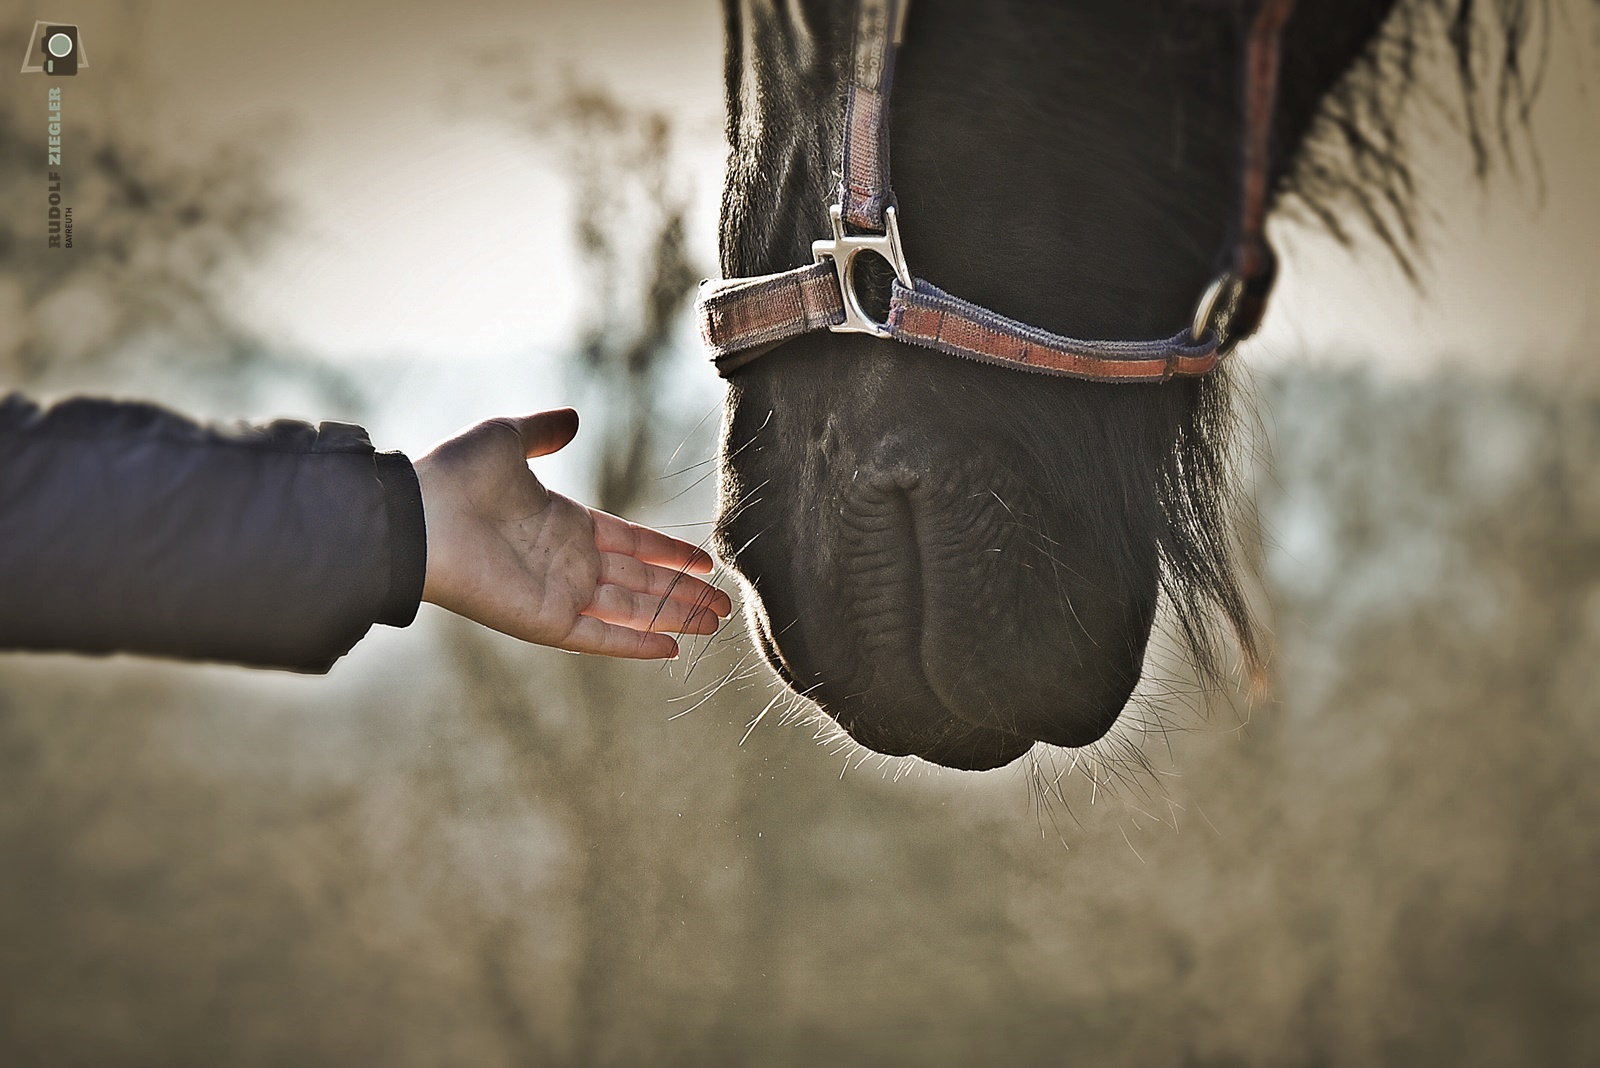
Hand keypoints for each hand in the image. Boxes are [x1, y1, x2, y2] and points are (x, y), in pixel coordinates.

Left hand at [413, 408, 730, 658]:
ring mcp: (561, 593)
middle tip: (725, 606)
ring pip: (633, 609)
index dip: (669, 553)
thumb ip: (544, 432)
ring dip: (675, 616)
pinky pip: (601, 636)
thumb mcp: (507, 439)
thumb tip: (572, 418)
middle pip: (642, 582)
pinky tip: (670, 649)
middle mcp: (569, 562)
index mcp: (565, 523)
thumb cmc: (457, 475)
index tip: (706, 562)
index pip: (631, 543)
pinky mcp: (548, 620)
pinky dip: (635, 644)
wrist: (421, 516)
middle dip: (685, 593)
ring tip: (715, 622)